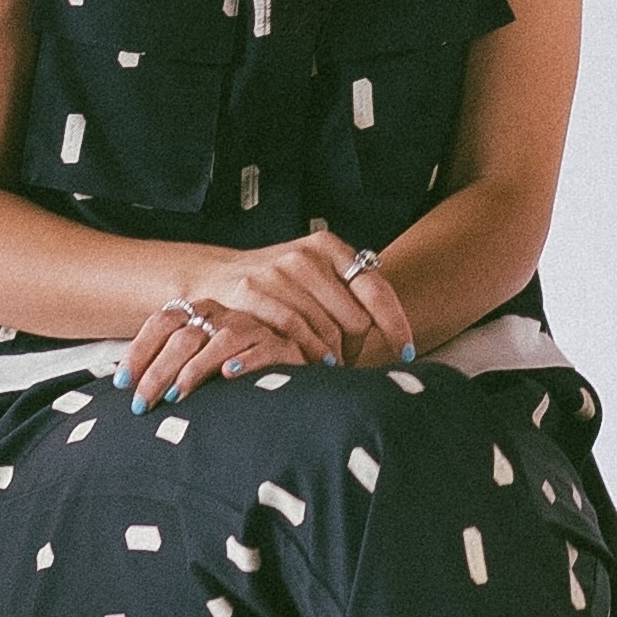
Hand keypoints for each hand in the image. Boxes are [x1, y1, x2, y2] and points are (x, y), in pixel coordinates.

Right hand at [120, 231, 418, 402]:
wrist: (209, 278)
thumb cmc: (276, 290)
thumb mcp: (315, 282)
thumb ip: (350, 301)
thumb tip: (398, 346)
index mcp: (329, 248)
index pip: (377, 289)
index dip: (396, 325)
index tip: (407, 352)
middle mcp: (306, 256)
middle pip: (355, 319)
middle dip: (355, 349)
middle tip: (343, 362)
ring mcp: (278, 272)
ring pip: (327, 332)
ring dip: (330, 359)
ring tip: (323, 368)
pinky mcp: (252, 292)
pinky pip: (294, 336)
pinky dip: (304, 357)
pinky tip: (304, 366)